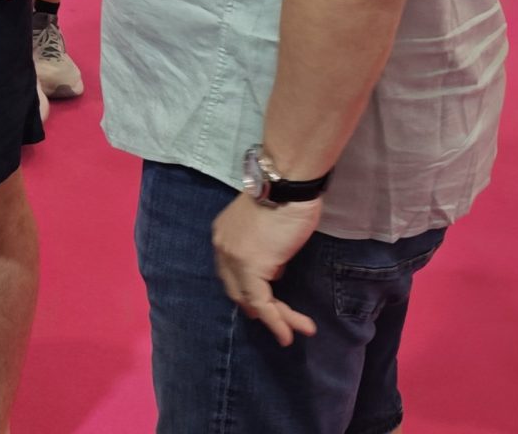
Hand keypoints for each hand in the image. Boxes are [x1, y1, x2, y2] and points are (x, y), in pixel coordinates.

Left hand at [213, 194, 322, 346]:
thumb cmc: (286, 197)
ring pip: (251, 300)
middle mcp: (222, 248)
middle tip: (279, 320)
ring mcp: (234, 259)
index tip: (266, 302)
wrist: (288, 184)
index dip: (248, 290)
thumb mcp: (267, 226)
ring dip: (275, 318)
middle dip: (258, 308)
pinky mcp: (252, 268)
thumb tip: (272, 270)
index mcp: (223, 235)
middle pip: (237, 289)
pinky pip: (262, 303)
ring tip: (296, 330)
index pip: (231, 273)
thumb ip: (263, 248)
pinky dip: (275, 322)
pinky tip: (287, 334)